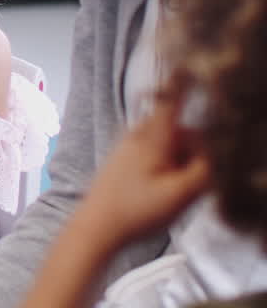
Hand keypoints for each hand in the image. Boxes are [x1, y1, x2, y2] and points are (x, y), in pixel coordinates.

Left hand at [77, 95, 209, 250]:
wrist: (95, 227)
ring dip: (179, 160)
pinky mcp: (124, 159)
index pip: (174, 100)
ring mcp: (128, 146)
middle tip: (190, 176)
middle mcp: (137, 134)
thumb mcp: (181, 193)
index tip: (193, 82)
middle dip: (193, 148)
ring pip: (168, 142)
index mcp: (153, 136)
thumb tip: (215, 151)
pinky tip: (158, 188)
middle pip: (179, 128)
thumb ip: (205, 169)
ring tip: (172, 186)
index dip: (186, 87)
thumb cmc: (135, 211)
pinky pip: (155, 153)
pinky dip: (165, 165)